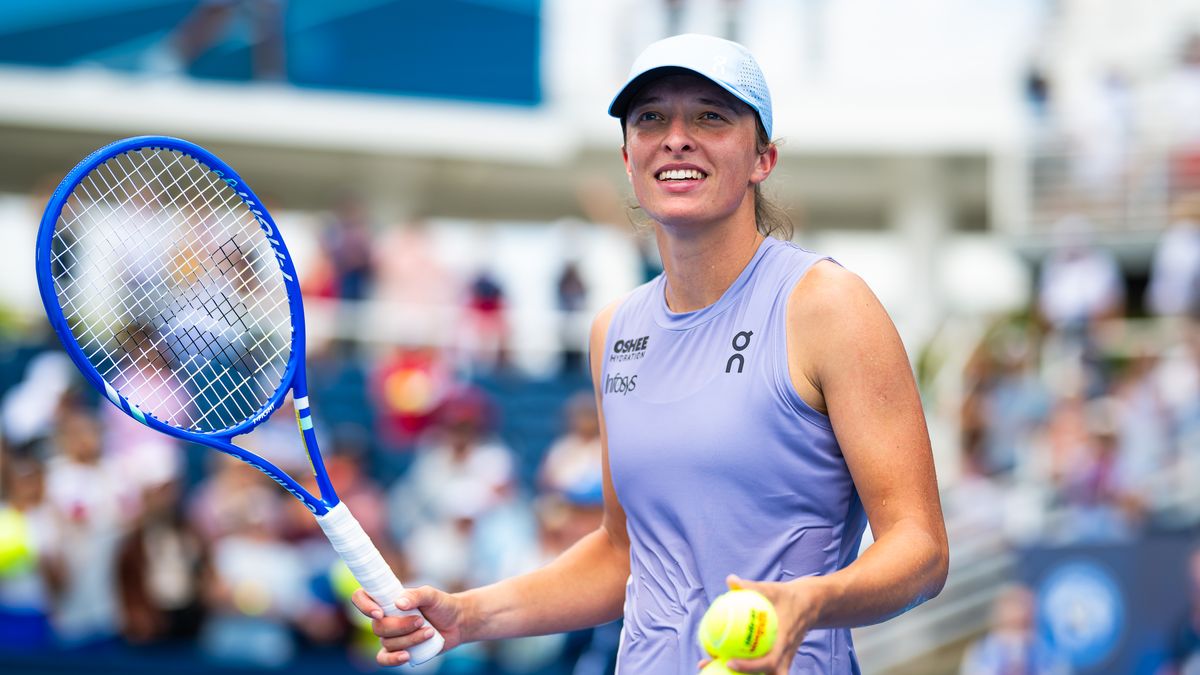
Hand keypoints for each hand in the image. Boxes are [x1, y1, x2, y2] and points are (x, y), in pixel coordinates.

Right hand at [351, 585, 465, 666]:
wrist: (456, 623)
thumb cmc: (441, 605)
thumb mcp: (432, 595)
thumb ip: (416, 595)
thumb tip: (398, 603)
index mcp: (387, 599)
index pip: (361, 597)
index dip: (364, 605)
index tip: (380, 613)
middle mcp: (385, 617)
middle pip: (377, 626)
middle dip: (400, 626)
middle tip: (421, 620)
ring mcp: (390, 635)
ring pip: (387, 642)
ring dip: (410, 639)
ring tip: (429, 631)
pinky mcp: (398, 650)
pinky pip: (384, 658)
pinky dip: (393, 659)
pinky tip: (407, 656)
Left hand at [699, 574, 824, 673]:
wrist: (810, 605)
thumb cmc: (788, 596)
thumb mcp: (773, 589)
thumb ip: (752, 586)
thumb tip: (730, 580)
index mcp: (784, 641)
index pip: (770, 661)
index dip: (750, 666)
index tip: (730, 661)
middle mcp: (784, 656)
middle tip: (718, 666)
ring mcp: (783, 660)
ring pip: (765, 674)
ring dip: (744, 674)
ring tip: (716, 666)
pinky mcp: (779, 660)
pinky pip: (762, 668)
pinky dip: (745, 668)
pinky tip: (724, 659)